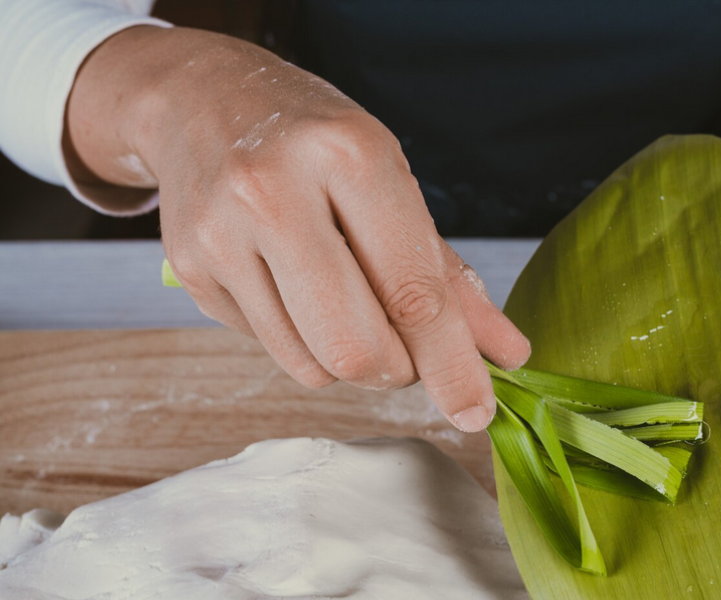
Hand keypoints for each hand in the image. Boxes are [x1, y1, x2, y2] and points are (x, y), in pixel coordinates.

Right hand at [66, 27, 530, 431]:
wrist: (204, 101)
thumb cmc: (316, 141)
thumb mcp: (392, 180)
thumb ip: (449, 274)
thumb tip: (505, 353)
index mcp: (347, 156)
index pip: (412, 290)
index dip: (451, 364)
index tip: (476, 411)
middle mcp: (274, 192)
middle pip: (353, 347)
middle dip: (396, 371)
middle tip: (407, 351)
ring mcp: (221, 234)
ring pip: (310, 365)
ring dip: (350, 362)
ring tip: (349, 304)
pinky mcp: (188, 269)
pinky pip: (272, 350)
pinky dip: (305, 343)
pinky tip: (298, 291)